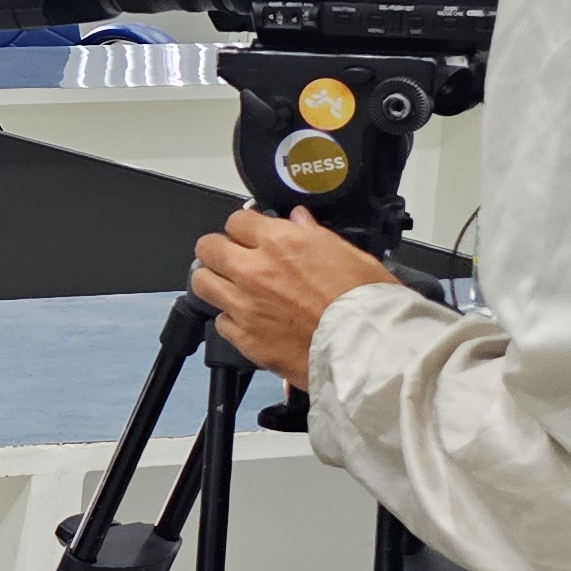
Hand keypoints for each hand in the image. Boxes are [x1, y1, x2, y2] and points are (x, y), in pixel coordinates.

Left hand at [187, 207, 396, 388]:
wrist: (368, 350)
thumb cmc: (367, 303)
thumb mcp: (351, 255)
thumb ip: (315, 235)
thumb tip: (298, 221)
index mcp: (281, 243)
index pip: (237, 220)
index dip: (244, 227)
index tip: (251, 236)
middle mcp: (255, 271)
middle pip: (208, 248)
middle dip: (219, 250)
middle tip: (234, 258)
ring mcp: (245, 306)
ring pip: (203, 283)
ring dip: (215, 282)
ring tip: (232, 288)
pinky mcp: (246, 339)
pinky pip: (220, 322)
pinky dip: (231, 320)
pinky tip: (250, 321)